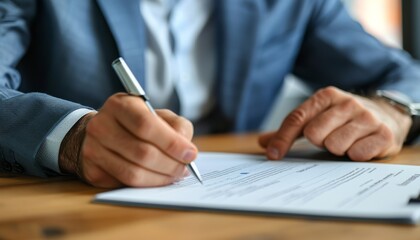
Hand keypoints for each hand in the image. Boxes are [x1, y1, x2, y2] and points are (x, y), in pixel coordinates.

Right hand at [59, 93, 196, 187]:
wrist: (102, 132)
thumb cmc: (137, 123)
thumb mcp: (159, 115)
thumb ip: (177, 127)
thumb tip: (187, 151)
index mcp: (120, 105)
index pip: (146, 125)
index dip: (171, 143)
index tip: (190, 154)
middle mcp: (101, 125)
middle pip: (142, 152)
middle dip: (170, 164)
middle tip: (185, 169)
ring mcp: (93, 149)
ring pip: (133, 173)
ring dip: (160, 178)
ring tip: (175, 175)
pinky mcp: (92, 170)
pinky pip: (124, 183)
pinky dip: (147, 184)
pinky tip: (157, 178)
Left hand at [259, 86, 411, 160]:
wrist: (387, 115)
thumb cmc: (344, 119)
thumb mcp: (318, 117)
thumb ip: (291, 130)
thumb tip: (262, 142)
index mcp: (326, 96)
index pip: (297, 119)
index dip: (283, 139)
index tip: (273, 155)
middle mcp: (347, 103)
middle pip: (314, 134)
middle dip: (319, 142)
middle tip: (330, 138)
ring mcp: (367, 117)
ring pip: (335, 145)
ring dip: (338, 149)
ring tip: (347, 141)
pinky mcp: (384, 134)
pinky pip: (357, 154)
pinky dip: (356, 155)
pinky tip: (362, 146)